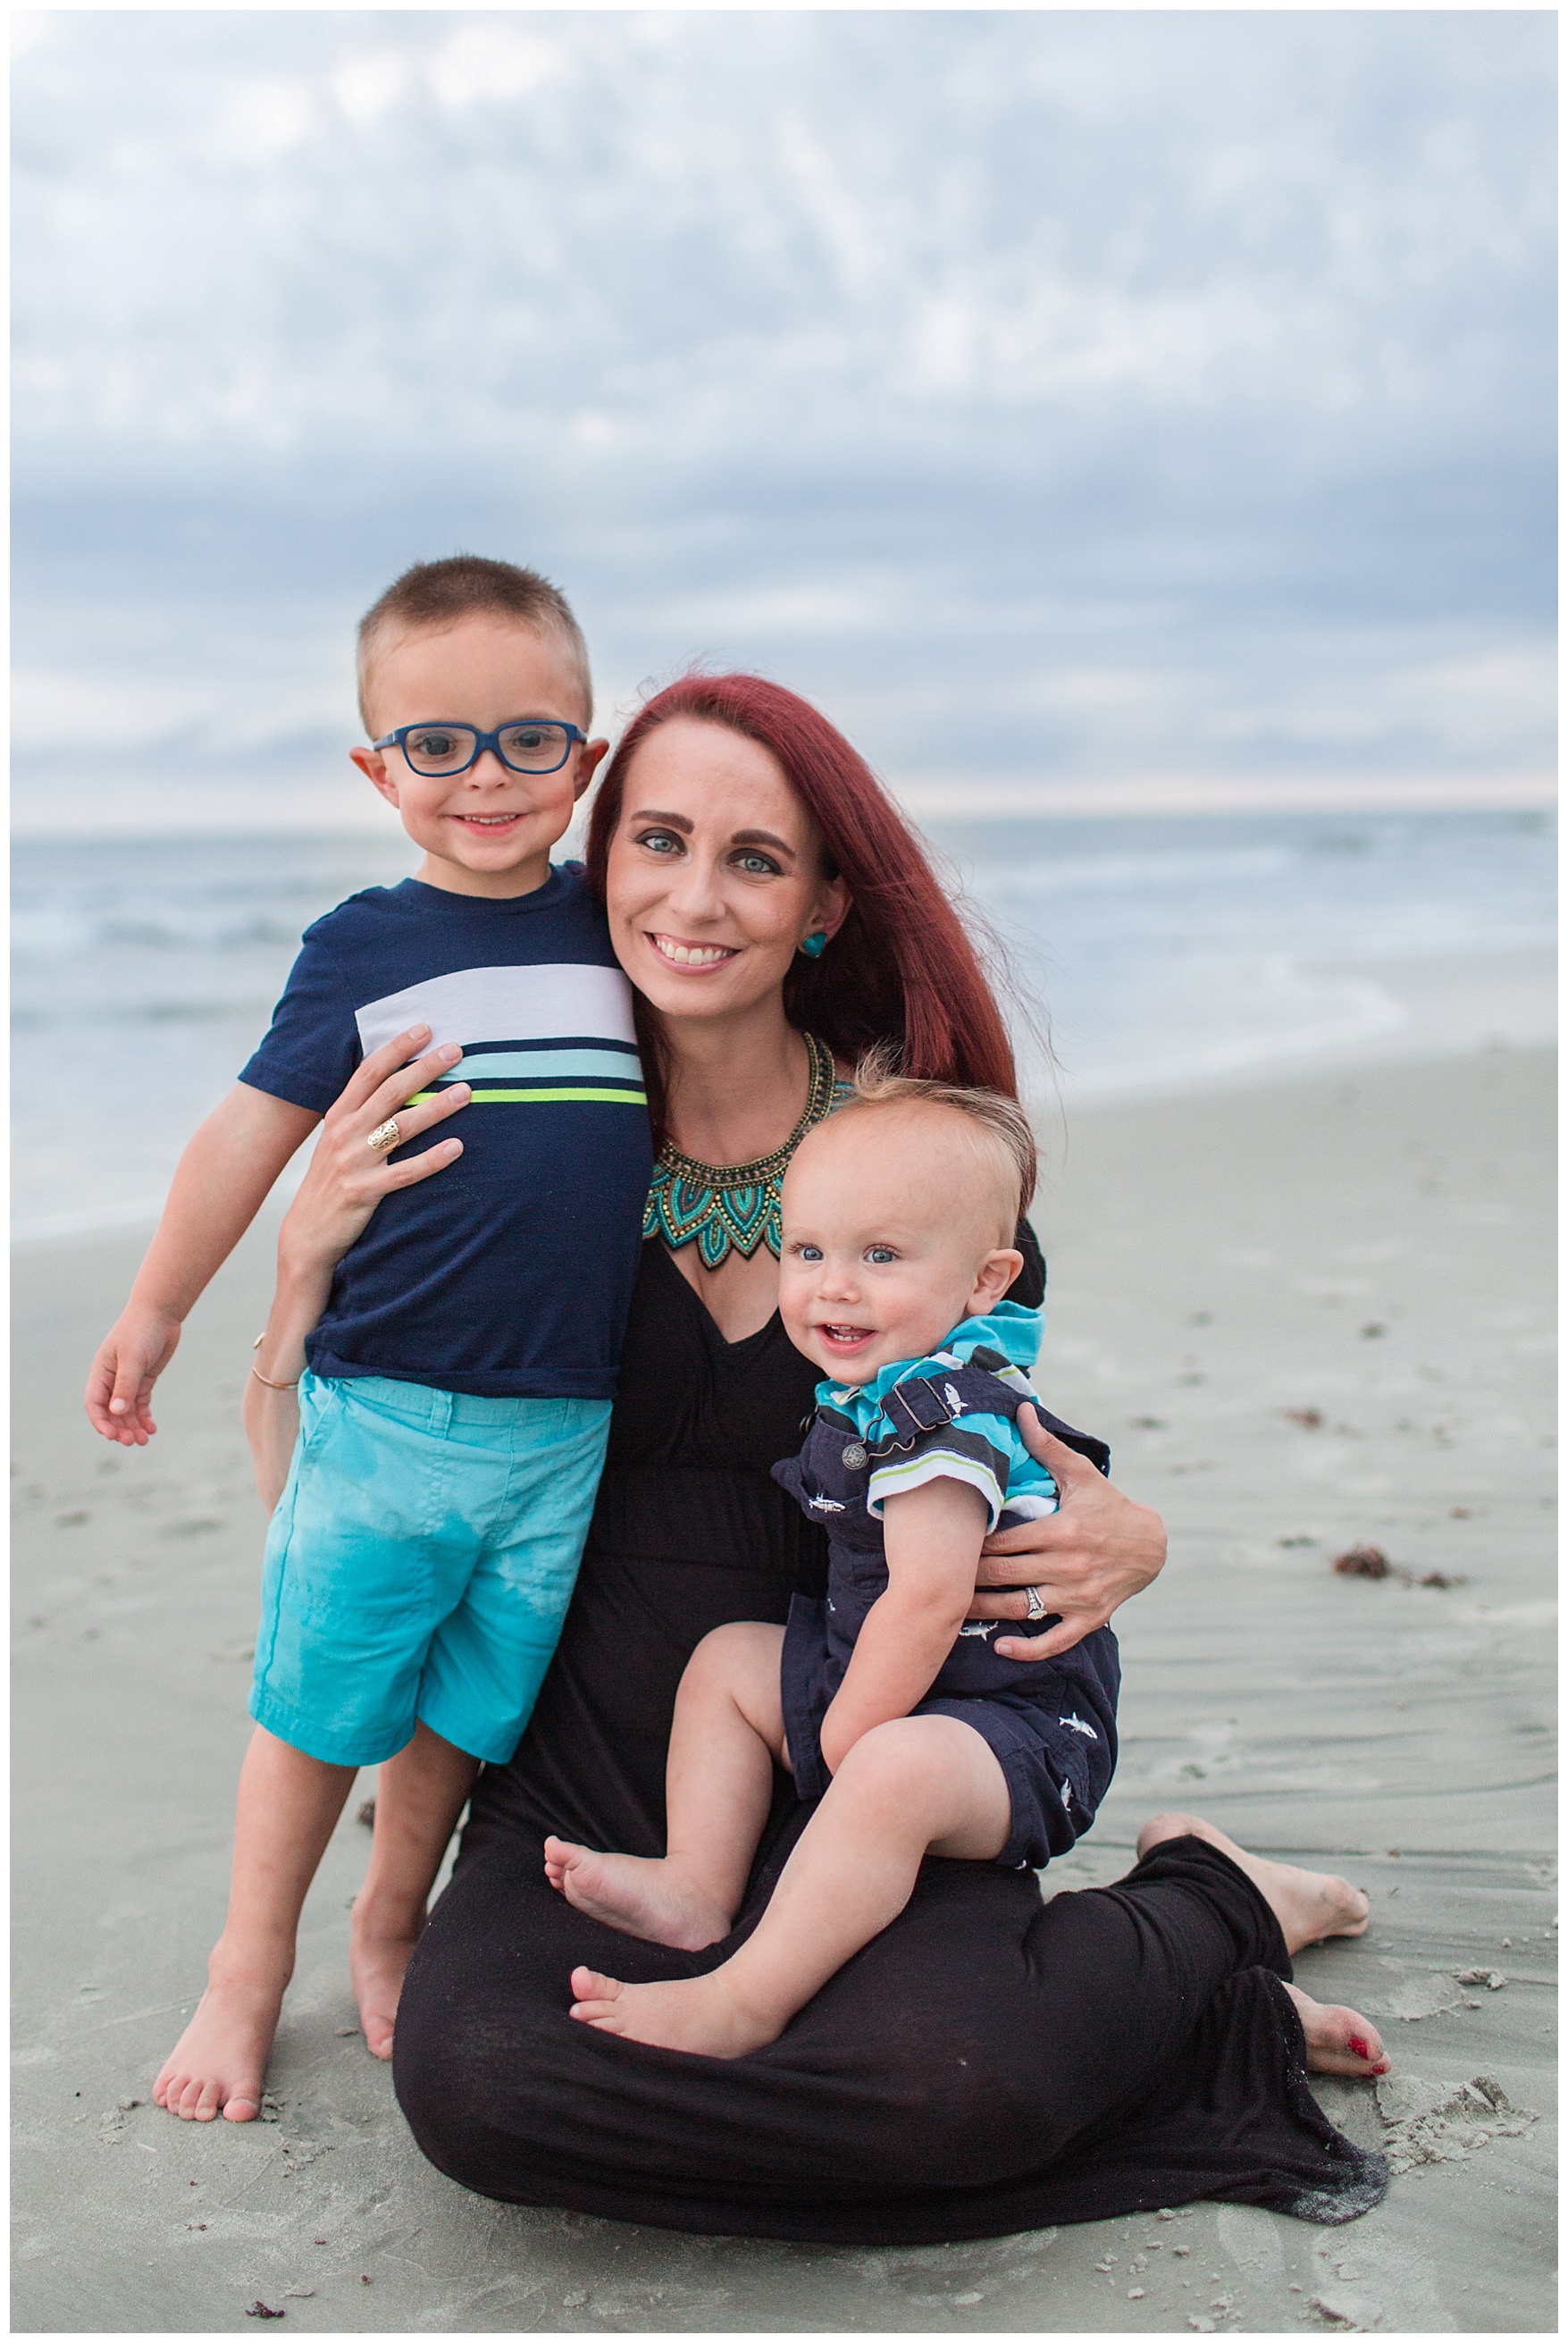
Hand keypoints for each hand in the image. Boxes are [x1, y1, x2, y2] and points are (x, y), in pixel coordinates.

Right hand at [85, 1308, 183, 1444]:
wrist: (161, 1313)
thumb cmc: (141, 1331)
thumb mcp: (132, 1359)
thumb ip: (125, 1385)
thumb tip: (116, 1412)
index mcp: (101, 1372)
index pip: (94, 1403)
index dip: (101, 1421)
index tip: (112, 1436)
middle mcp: (112, 1379)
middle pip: (111, 1411)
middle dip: (120, 1428)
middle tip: (133, 1442)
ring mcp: (128, 1380)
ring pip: (127, 1411)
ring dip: (133, 1426)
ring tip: (144, 1440)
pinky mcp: (144, 1380)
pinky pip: (141, 1404)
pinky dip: (145, 1417)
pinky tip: (152, 1428)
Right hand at [276, 1025, 470, 1279]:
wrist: (305, 1235)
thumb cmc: (332, 1181)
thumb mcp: (337, 1140)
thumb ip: (361, 1112)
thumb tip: (396, 1081)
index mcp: (339, 1116)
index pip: (369, 1073)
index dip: (396, 1049)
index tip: (424, 1029)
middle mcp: (345, 1134)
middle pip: (390, 1092)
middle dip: (424, 1068)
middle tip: (456, 1050)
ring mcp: (354, 1162)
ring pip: (402, 1127)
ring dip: (436, 1107)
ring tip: (467, 1092)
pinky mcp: (364, 1192)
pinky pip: (405, 1173)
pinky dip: (433, 1160)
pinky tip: (458, 1148)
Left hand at [969, 1407, 1166, 1661]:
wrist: (1151, 1545)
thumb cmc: (1109, 1506)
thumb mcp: (1082, 1474)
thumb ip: (1047, 1447)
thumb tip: (1022, 1409)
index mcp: (1061, 1530)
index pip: (1004, 1541)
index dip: (972, 1545)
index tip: (948, 1544)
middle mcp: (1067, 1565)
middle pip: (1003, 1574)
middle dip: (969, 1577)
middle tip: (938, 1577)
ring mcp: (1077, 1595)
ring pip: (1019, 1608)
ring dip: (984, 1611)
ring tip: (954, 1610)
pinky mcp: (1088, 1618)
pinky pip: (1054, 1640)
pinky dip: (1027, 1649)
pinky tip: (1000, 1646)